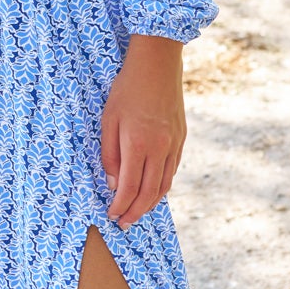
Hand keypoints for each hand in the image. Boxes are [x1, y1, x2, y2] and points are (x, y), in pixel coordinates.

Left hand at [100, 34, 186, 229]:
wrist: (158, 64)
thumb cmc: (127, 89)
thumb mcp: (108, 120)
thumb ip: (110, 154)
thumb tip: (112, 183)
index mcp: (138, 144)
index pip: (129, 187)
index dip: (120, 206)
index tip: (112, 215)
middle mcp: (160, 148)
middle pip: (149, 192)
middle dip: (136, 212)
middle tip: (124, 224)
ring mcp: (174, 144)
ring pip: (164, 184)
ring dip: (151, 203)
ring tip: (138, 213)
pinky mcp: (181, 138)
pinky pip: (172, 170)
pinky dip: (163, 186)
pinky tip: (154, 190)